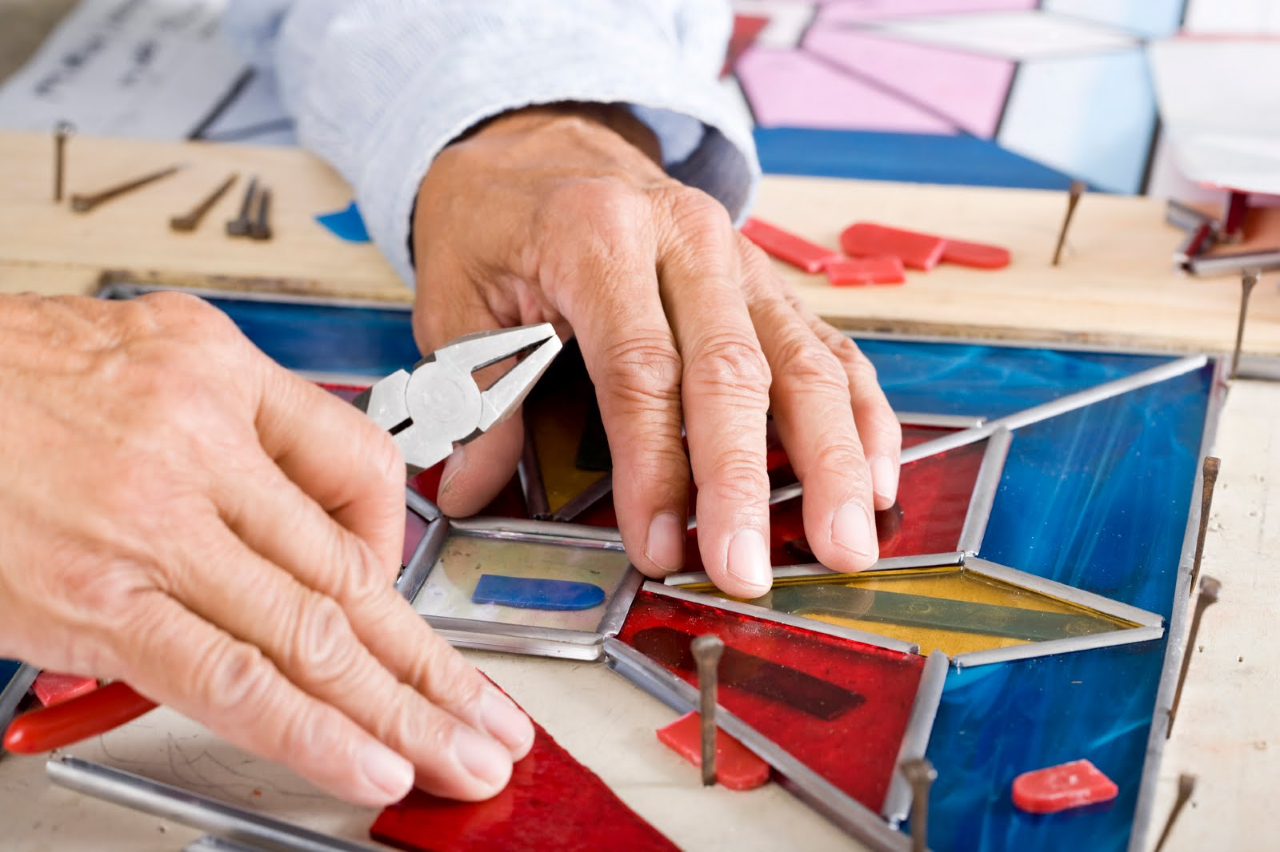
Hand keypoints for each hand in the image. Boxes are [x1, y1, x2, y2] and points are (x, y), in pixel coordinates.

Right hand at [0, 293, 531, 805]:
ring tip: (465, 756)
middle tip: (497, 719)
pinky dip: (309, 728)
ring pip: (314, 630)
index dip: (397, 547)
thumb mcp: (133, 350)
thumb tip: (288, 530)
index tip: (409, 601)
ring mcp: (154, 522)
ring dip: (404, 707)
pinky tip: (370, 761)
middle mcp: (200, 441)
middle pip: (354, 573)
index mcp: (217, 371)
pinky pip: (230, 675)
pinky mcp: (99, 598)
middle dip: (438, 663)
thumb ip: (227, 432)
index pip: (359, 465)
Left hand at [414, 104, 900, 597]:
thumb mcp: (453, 294)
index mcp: (601, 236)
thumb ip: (474, 391)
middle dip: (747, 482)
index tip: (659, 544)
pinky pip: (829, 348)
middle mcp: (687, 239)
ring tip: (848, 541)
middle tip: (754, 570)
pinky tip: (877, 474)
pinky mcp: (768, 285)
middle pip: (734, 371)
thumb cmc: (498, 221)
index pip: (640, 368)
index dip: (654, 466)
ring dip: (832, 459)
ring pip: (804, 362)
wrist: (542, 142)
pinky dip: (860, 413)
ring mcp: (742, 260)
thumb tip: (472, 489)